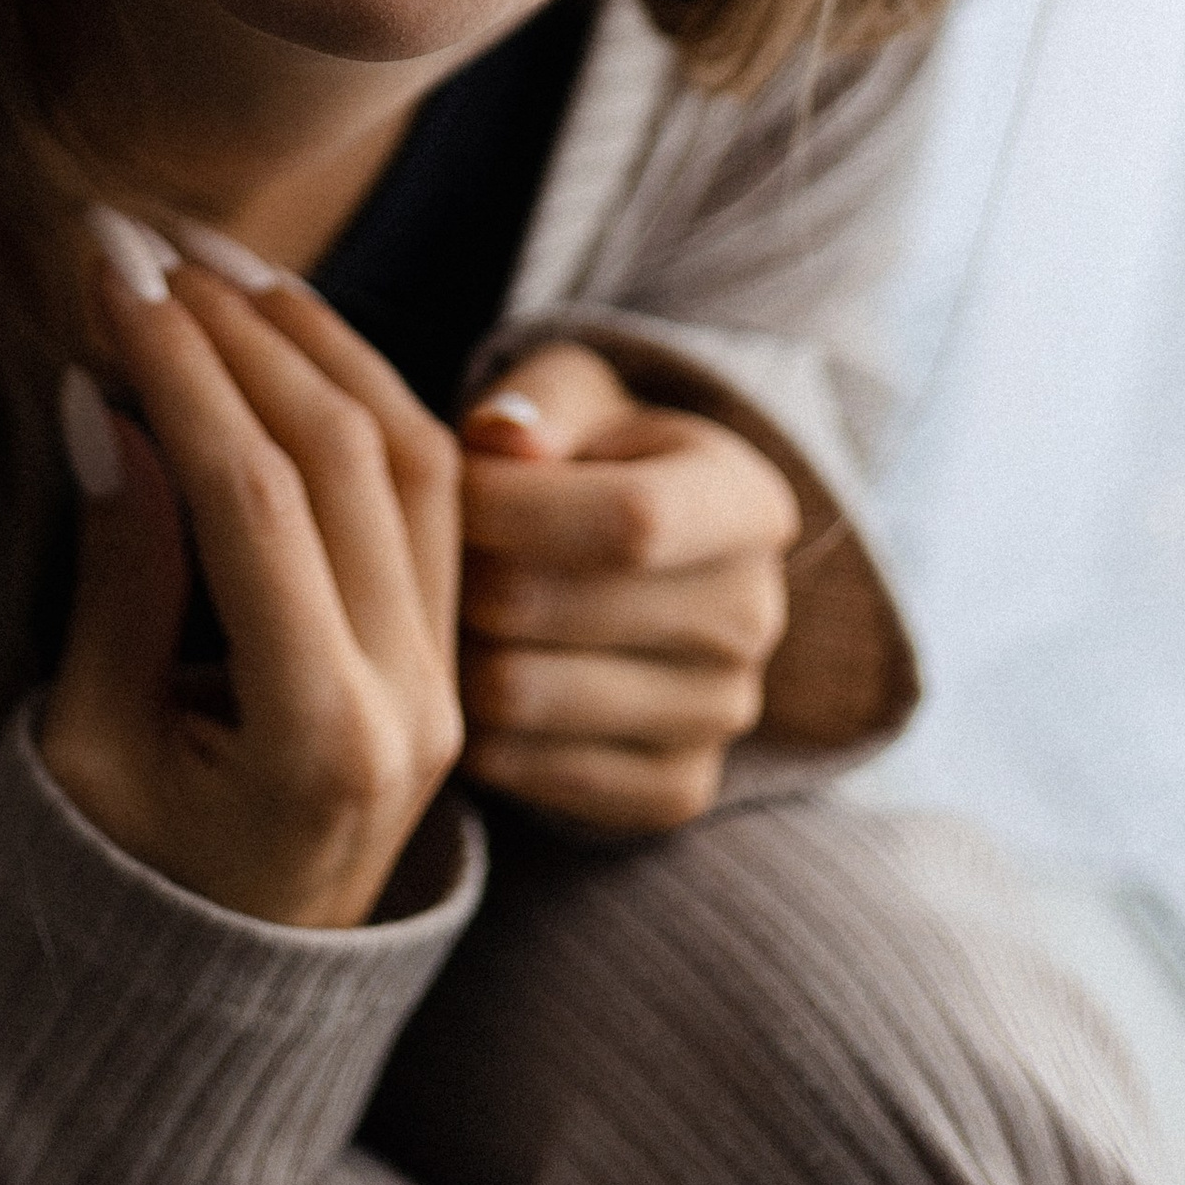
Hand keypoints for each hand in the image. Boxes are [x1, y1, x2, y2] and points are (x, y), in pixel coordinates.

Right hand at [40, 229, 462, 927]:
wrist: (223, 1003)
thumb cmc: (123, 890)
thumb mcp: (90, 750)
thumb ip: (117, 582)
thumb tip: (107, 406)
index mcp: (321, 741)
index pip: (253, 498)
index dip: (178, 368)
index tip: (105, 278)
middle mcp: (416, 704)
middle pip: (344, 457)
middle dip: (239, 328)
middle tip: (146, 244)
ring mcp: (450, 680)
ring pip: (413, 454)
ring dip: (314, 338)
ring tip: (216, 260)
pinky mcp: (450, 656)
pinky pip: (432, 493)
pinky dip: (362, 391)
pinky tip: (286, 329)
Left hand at [457, 342, 797, 833]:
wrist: (629, 559)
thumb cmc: (584, 454)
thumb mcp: (571, 395)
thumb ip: (535, 404)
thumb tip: (500, 439)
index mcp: (745, 502)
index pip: (627, 520)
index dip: (506, 504)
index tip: (446, 484)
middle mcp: (754, 615)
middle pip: (548, 607)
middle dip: (458, 572)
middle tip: (429, 549)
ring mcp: (722, 713)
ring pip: (518, 695)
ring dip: (450, 649)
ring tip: (443, 606)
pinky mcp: (678, 789)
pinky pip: (525, 769)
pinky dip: (472, 727)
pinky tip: (472, 673)